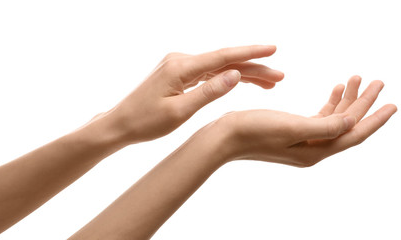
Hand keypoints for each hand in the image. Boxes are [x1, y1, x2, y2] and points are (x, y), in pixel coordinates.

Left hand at [97, 45, 283, 143]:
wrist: (120, 124)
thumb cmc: (146, 122)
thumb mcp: (180, 111)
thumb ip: (209, 92)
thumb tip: (236, 75)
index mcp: (181, 66)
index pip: (224, 57)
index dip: (251, 53)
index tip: (273, 50)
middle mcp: (180, 60)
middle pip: (225, 61)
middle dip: (254, 68)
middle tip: (280, 76)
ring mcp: (179, 65)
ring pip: (219, 67)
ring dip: (244, 74)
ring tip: (269, 83)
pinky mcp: (178, 73)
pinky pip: (208, 72)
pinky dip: (226, 78)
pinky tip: (242, 81)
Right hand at [218, 76, 396, 166]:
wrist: (223, 138)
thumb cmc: (252, 131)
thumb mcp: (291, 128)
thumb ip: (324, 126)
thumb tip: (352, 122)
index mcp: (315, 150)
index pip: (353, 134)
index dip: (374, 119)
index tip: (393, 104)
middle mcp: (312, 148)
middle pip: (346, 125)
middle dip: (362, 103)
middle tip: (377, 81)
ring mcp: (302, 141)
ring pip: (334, 119)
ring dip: (346, 100)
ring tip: (356, 78)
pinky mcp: (292, 132)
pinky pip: (320, 117)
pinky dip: (330, 103)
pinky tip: (334, 90)